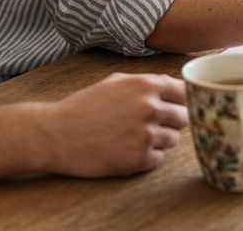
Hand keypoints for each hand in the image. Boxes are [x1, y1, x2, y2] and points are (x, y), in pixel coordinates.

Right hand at [39, 73, 187, 176]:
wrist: (56, 135)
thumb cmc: (84, 107)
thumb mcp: (116, 82)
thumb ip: (148, 82)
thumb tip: (177, 86)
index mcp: (146, 85)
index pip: (186, 91)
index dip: (180, 100)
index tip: (172, 106)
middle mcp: (150, 108)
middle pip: (184, 117)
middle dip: (170, 120)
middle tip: (147, 124)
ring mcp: (146, 135)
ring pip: (173, 139)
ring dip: (159, 139)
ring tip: (132, 137)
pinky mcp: (139, 160)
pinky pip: (158, 158)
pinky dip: (146, 157)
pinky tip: (125, 150)